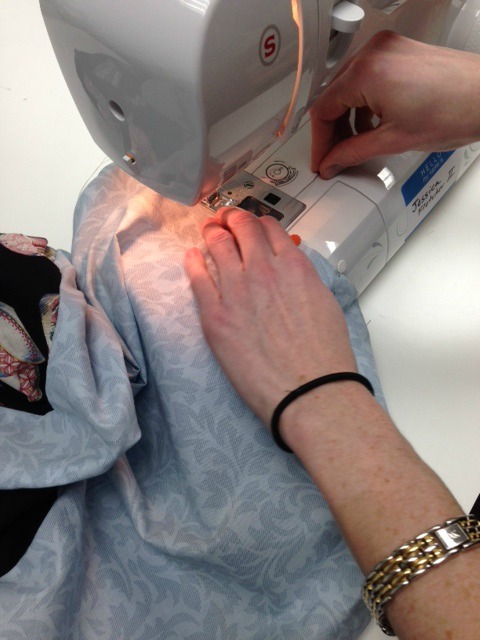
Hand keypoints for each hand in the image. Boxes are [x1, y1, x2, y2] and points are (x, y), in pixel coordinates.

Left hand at [184, 208, 356, 426]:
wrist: (309, 390)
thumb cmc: (323, 356)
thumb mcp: (324, 303)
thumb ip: (303, 280)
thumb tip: (290, 273)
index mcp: (294, 267)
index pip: (270, 228)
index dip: (258, 220)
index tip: (251, 222)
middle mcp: (264, 271)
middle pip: (241, 228)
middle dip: (231, 218)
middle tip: (225, 218)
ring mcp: (236, 291)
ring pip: (217, 245)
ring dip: (212, 232)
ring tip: (208, 231)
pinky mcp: (215, 316)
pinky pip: (197, 277)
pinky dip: (193, 261)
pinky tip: (191, 256)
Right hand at [311, 31, 479, 178]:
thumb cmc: (456, 109)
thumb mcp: (393, 141)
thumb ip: (353, 153)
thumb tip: (333, 161)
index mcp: (366, 72)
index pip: (323, 109)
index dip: (319, 142)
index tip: (321, 160)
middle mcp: (373, 53)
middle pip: (333, 96)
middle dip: (332, 132)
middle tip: (333, 158)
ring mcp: (387, 49)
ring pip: (348, 87)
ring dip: (347, 119)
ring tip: (352, 146)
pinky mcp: (399, 52)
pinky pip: (366, 77)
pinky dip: (363, 104)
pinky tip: (370, 125)